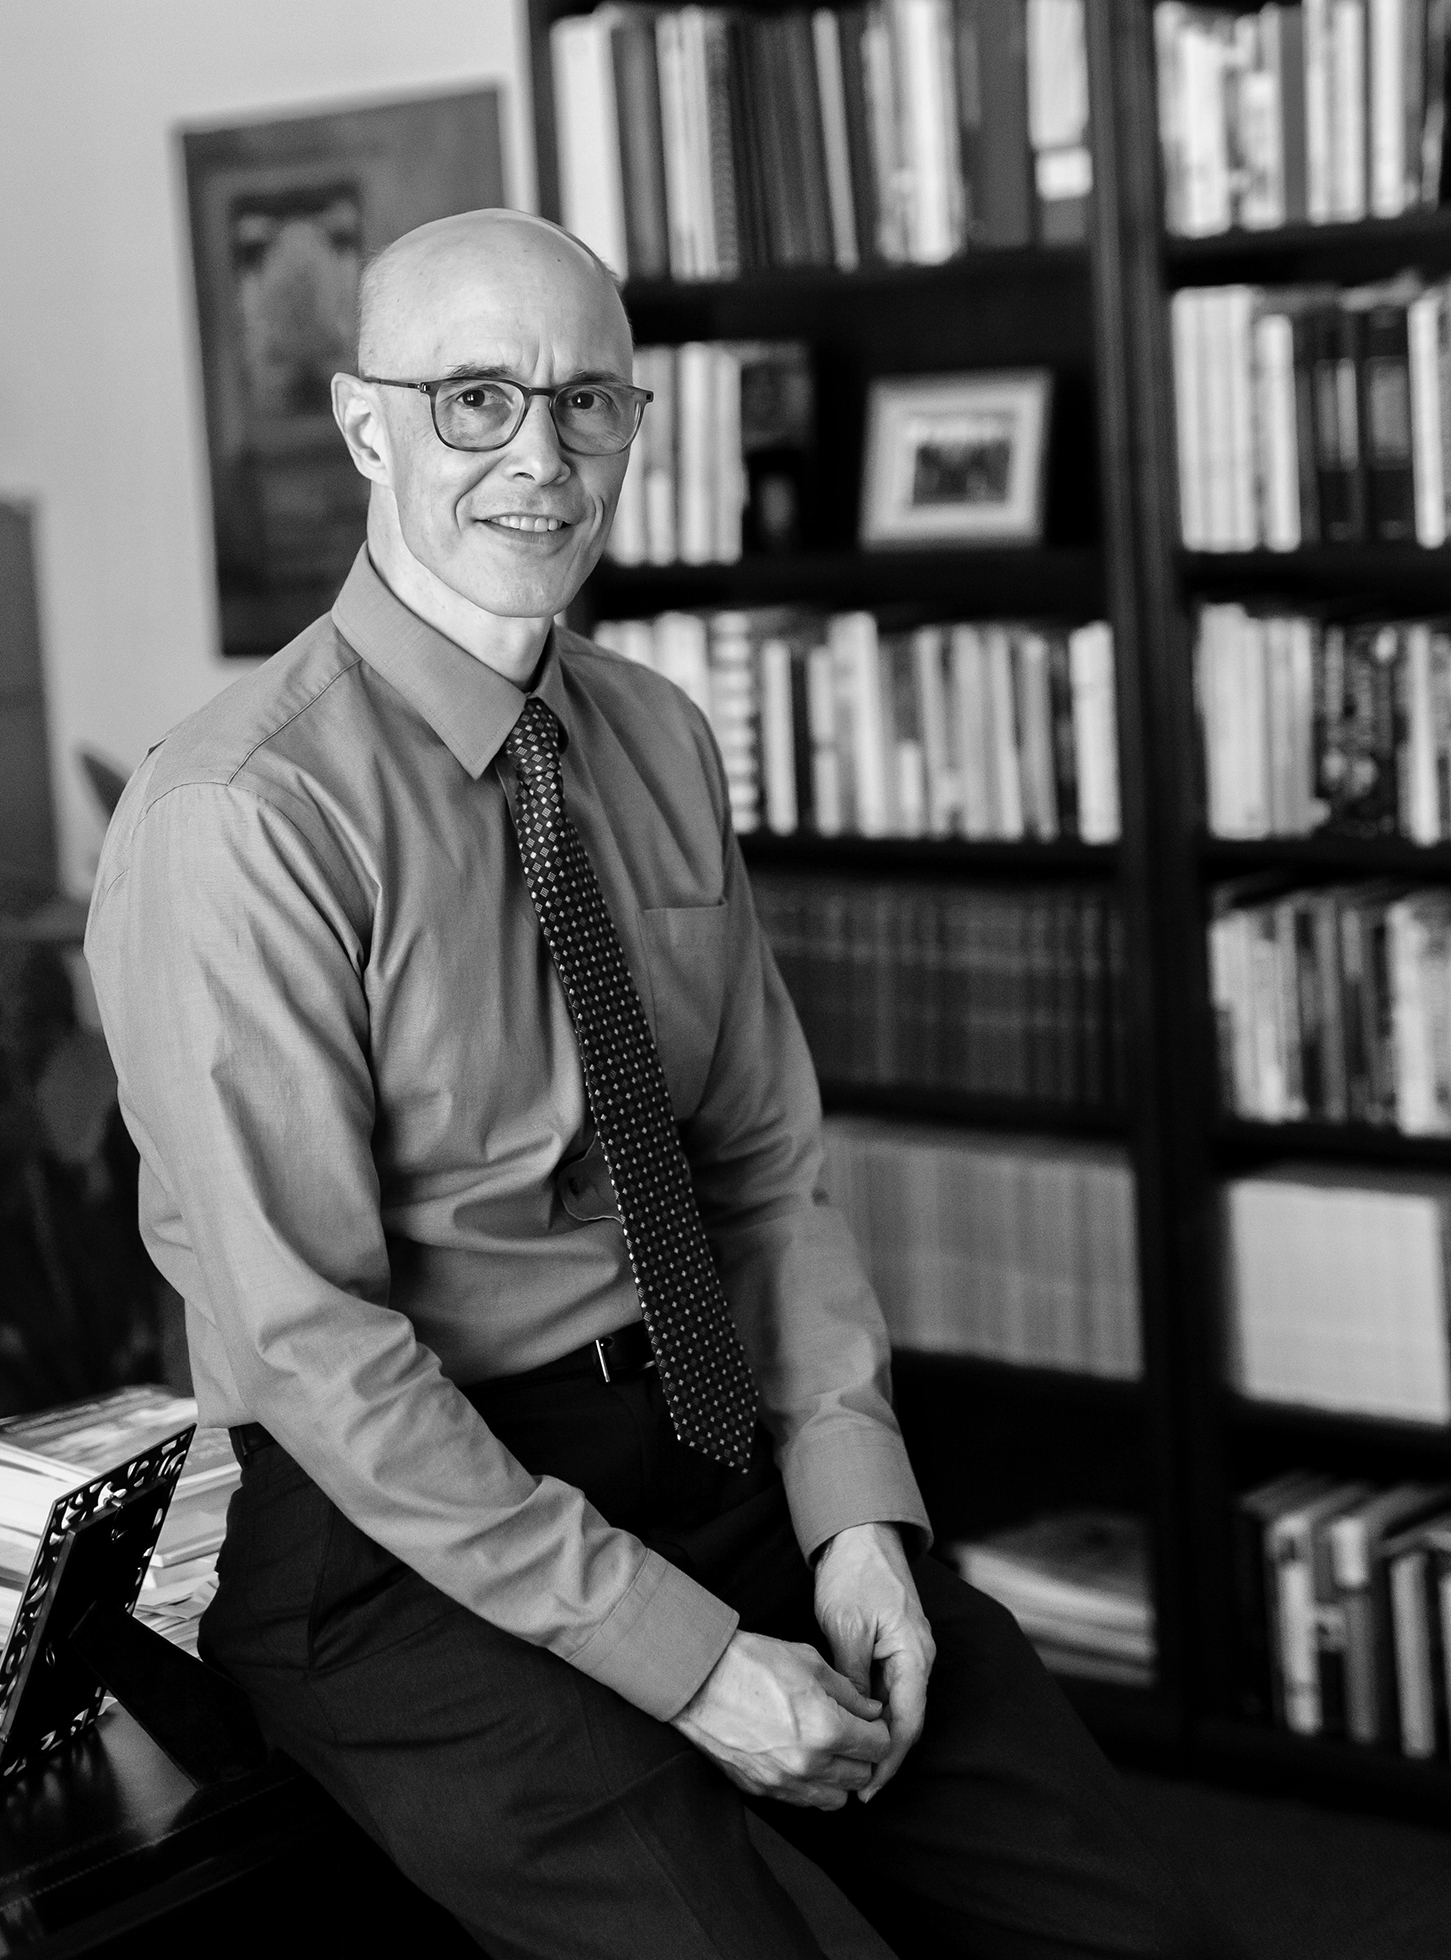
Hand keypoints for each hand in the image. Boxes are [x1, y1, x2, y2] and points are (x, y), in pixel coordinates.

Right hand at [671, 1630, 890, 1809]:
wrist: (699, 1680)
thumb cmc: (753, 1663)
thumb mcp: (810, 1662)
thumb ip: (850, 1693)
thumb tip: (872, 1712)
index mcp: (828, 1729)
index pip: (879, 1747)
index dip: (878, 1729)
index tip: (869, 1719)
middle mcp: (810, 1765)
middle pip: (862, 1776)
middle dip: (862, 1753)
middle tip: (850, 1731)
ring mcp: (784, 1783)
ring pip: (836, 1799)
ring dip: (839, 1776)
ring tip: (827, 1749)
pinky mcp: (763, 1791)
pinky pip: (804, 1802)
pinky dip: (812, 1786)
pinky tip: (803, 1760)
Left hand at [814, 1521, 935, 1800]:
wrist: (860, 1534)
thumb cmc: (853, 1575)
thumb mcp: (845, 1627)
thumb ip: (853, 1675)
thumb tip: (854, 1718)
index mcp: (914, 1654)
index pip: (908, 1722)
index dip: (889, 1759)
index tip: (869, 1788)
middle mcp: (919, 1657)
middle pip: (908, 1720)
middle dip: (885, 1756)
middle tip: (858, 1788)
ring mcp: (909, 1651)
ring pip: (899, 1707)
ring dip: (880, 1737)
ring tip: (853, 1766)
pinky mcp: (895, 1645)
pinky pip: (890, 1688)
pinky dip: (875, 1712)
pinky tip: (854, 1728)